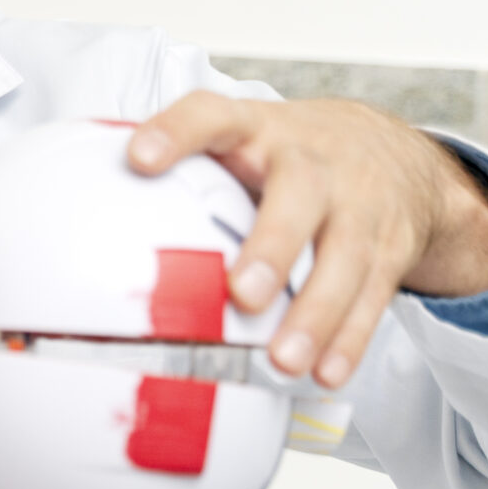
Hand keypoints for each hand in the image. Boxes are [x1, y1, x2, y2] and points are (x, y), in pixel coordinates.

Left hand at [128, 95, 487, 388]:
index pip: (214, 116)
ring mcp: (359, 204)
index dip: (178, 131)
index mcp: (260, 129)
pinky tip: (326, 372)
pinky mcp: (391, 247)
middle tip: (242, 293)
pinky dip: (350, 337)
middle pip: (299, 195)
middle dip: (273, 246)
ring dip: (315, 312)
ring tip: (284, 360)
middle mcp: (314, 161)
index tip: (140, 157)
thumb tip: (87, 198)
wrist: (400, 156)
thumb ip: (185, 165)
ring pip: (345, 256)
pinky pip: (374, 295)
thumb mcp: (244, 137)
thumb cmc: (293, 154)